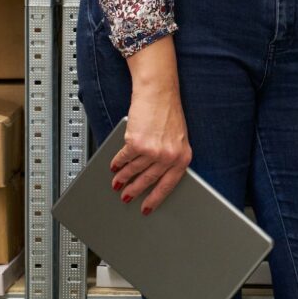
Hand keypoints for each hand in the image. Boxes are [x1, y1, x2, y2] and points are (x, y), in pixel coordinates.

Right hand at [110, 36, 192, 214]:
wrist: (158, 90)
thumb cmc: (168, 110)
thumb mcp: (177, 137)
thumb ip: (170, 156)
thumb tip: (156, 176)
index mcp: (182, 156)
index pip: (168, 185)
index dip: (156, 199)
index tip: (147, 208)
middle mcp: (168, 155)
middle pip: (149, 180)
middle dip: (136, 190)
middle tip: (127, 196)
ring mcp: (152, 151)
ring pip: (134, 171)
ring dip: (123, 178)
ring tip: (118, 182)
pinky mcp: (136, 143)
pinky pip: (124, 158)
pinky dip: (118, 163)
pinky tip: (115, 165)